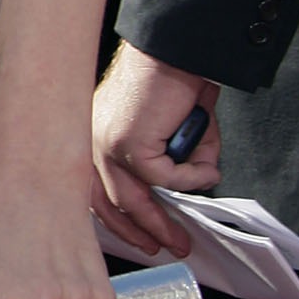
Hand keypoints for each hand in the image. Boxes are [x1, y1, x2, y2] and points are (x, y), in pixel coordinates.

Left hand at [92, 42, 219, 254]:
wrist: (177, 50)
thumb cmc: (173, 81)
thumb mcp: (164, 129)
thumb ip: (164, 160)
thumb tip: (180, 188)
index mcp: (93, 134)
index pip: (92, 188)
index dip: (115, 219)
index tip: (138, 237)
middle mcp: (91, 139)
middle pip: (108, 202)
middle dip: (141, 232)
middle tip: (166, 247)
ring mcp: (105, 142)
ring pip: (134, 198)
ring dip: (162, 222)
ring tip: (183, 238)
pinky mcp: (128, 143)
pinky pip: (166, 178)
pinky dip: (192, 175)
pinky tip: (207, 165)